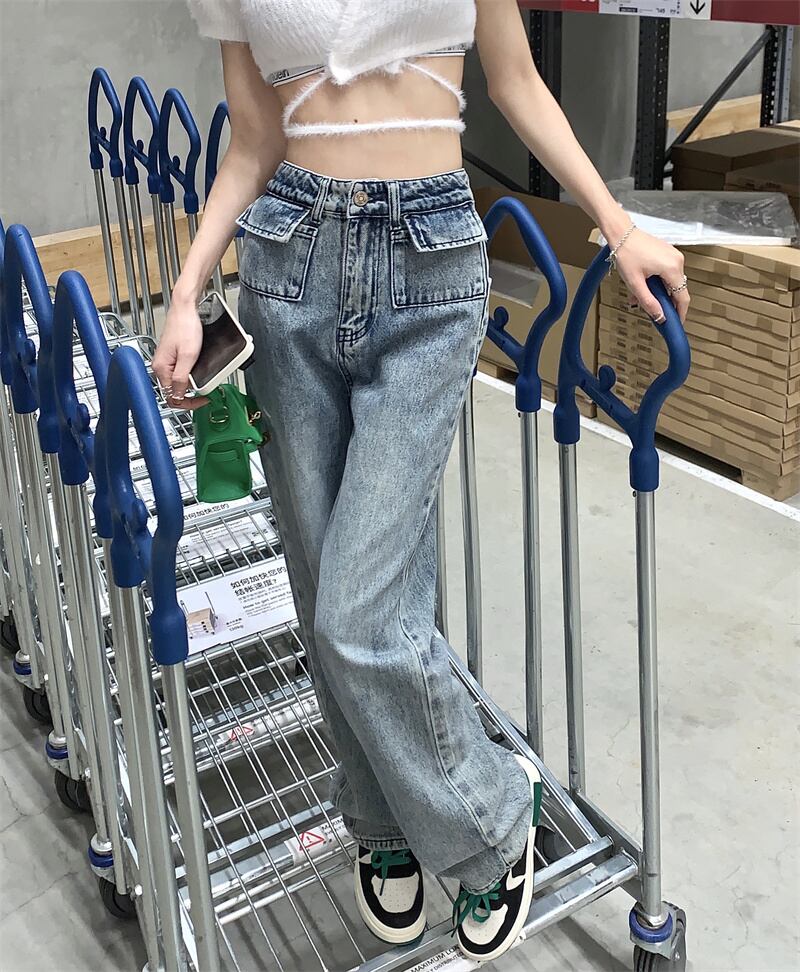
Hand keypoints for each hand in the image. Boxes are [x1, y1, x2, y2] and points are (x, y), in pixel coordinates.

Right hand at [151, 293, 208, 410]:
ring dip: (189, 386)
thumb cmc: (185, 326)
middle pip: (173, 391)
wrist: (185, 308)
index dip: (188, 403)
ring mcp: (165, 361)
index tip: (202, 401)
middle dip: (190, 396)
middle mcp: (160, 366)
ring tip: (202, 385)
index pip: (171, 397)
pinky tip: (196, 374)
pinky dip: (188, 376)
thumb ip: (182, 378)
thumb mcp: (188, 356)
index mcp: (161, 368)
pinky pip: (178, 373)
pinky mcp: (171, 356)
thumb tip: (178, 396)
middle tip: (205, 395)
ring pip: (177, 382)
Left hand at [613, 227, 689, 325]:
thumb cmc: (626, 253)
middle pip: (678, 290)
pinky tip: (644, 284)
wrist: (622, 233)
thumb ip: (648, 302)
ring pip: (671, 282)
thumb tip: (659, 317)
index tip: (676, 323)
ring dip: (659, 292)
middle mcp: (677, 261)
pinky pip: (668, 273)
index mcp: (672, 268)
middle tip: (654, 312)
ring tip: (641, 294)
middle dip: (666, 302)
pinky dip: (658, 282)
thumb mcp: (635, 283)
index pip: (683, 297)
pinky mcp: (668, 253)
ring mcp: (674, 256)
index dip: (680, 312)